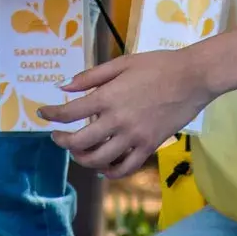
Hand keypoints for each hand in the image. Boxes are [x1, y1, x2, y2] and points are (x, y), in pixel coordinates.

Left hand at [40, 49, 215, 178]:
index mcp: (108, 97)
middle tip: (58, 137)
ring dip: (82, 159)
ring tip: (78, 152)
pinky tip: (103, 167)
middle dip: (63, 142)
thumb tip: (64, 86)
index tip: (43, 114)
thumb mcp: (122, 63)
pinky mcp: (149, 147)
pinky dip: (109, 172)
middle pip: (80, 142)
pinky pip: (125, 168)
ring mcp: (134, 137)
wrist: (193, 77)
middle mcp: (118, 121)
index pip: (70, 113)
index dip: (52, 115)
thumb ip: (91, 76)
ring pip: (99, 160)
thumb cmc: (157, 65)